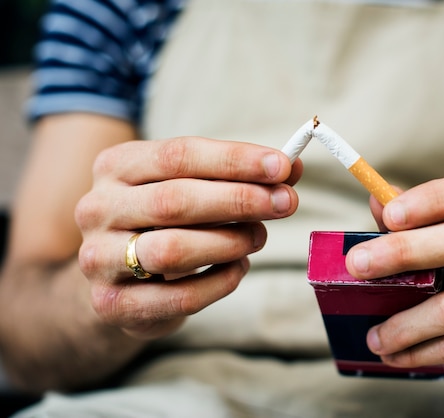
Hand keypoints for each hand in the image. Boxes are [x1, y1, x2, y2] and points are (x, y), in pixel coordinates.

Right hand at [75, 136, 300, 339]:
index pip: (179, 155)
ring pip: (174, 249)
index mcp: (116, 166)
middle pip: (176, 200)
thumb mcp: (192, 187)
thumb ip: (238, 177)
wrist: (117, 277)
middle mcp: (98, 207)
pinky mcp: (112, 303)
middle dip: (240, 200)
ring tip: (259, 236)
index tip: (283, 166)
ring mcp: (99, 258)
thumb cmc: (164, 222)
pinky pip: (180, 296)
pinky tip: (238, 268)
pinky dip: (221, 282)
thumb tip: (293, 168)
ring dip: (231, 242)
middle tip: (285, 203)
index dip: (236, 160)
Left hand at [344, 167, 443, 394]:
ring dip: (404, 324)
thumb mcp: (443, 246)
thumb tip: (375, 200)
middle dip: (404, 251)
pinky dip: (419, 351)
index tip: (389, 216)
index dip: (435, 198)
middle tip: (357, 266)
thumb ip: (411, 223)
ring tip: (373, 336)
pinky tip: (396, 354)